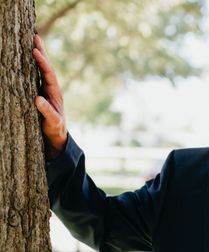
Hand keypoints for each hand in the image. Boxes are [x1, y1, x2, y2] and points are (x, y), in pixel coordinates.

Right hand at [32, 35, 66, 159]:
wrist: (58, 134)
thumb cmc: (55, 128)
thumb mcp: (52, 122)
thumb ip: (47, 111)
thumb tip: (37, 99)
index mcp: (56, 93)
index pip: (49, 75)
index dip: (43, 63)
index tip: (36, 52)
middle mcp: (52, 88)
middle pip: (47, 67)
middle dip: (42, 52)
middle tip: (36, 37)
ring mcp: (47, 89)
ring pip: (42, 69)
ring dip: (38, 55)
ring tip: (33, 40)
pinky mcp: (41, 91)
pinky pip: (37, 75)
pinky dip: (33, 64)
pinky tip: (28, 56)